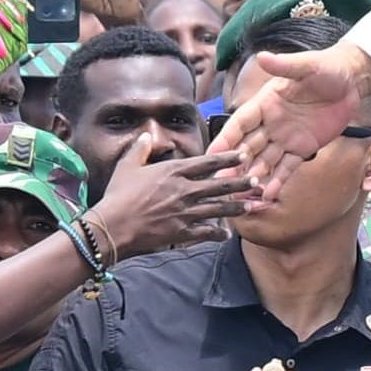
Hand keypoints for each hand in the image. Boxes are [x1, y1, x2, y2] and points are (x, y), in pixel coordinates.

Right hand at [88, 147, 244, 260]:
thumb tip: (146, 135)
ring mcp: (185, 212)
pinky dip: (217, 233)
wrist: (114, 226)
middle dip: (240, 184)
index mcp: (173, 171)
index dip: (227, 159)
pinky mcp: (182, 232)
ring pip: (218, 209)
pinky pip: (205, 233)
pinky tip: (226, 234)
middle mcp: (184, 190)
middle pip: (219, 186)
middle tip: (256, 182)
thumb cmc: (118, 195)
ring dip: (235, 207)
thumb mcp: (127, 166)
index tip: (242, 155)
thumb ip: (140, 149)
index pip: (207, 163)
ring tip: (250, 206)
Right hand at [211, 43, 370, 179]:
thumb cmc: (327, 67)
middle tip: (220, 181)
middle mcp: (271, 122)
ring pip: (264, 160)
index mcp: (265, 102)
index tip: (211, 153)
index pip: (241, 122)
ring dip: (252, 175)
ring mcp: (286, 137)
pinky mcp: (303, 148)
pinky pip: (287, 167)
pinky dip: (277, 181)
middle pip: (248, 145)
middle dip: (234, 163)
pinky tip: (266, 196)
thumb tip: (262, 56)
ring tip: (239, 194)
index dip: (226, 138)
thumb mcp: (307, 65)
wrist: (351, 81)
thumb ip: (285, 65)